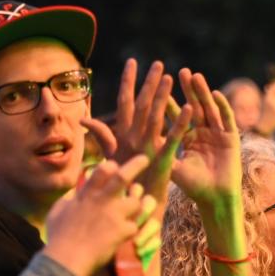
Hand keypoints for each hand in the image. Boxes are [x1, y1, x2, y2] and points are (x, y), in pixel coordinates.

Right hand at [43, 155, 155, 275]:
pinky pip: (135, 226)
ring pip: (137, 202)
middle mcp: (103, 201)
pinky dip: (132, 229)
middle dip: (136, 165)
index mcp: (87, 195)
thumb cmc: (58, 236)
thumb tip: (74, 193)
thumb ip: (69, 199)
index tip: (114, 166)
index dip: (111, 166)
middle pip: (123, 177)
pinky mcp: (122, 232)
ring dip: (139, 203)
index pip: (103, 170)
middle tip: (145, 159)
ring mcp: (114, 216)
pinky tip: (128, 233)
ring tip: (142, 203)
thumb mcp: (58, 211)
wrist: (67, 259)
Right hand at [99, 59, 191, 203]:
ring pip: (155, 116)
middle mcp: (133, 139)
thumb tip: (84, 120)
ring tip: (171, 77)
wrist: (123, 212)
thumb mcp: (109, 158)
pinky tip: (190, 108)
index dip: (127, 82)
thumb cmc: (117, 186)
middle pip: (141, 105)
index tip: (132, 62)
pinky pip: (173, 138)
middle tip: (158, 63)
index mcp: (122, 136)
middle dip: (149, 83)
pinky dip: (182, 122)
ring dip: (163, 96)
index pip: (124, 103)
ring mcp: (147, 148)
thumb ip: (102, 137)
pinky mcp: (162, 160)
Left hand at [170, 69, 240, 212]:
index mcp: (187, 138)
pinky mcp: (231, 138)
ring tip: (195, 76)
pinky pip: (227, 119)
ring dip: (202, 93)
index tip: (158, 84)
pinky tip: (216, 94)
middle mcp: (202, 133)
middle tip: (180, 71)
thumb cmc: (193, 187)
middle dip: (187, 89)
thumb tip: (133, 142)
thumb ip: (158, 152)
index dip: (167, 100)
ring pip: (209, 109)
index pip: (175, 116)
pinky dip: (222, 106)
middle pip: (194, 106)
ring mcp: (218, 134)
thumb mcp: (172, 167)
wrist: (216, 199)